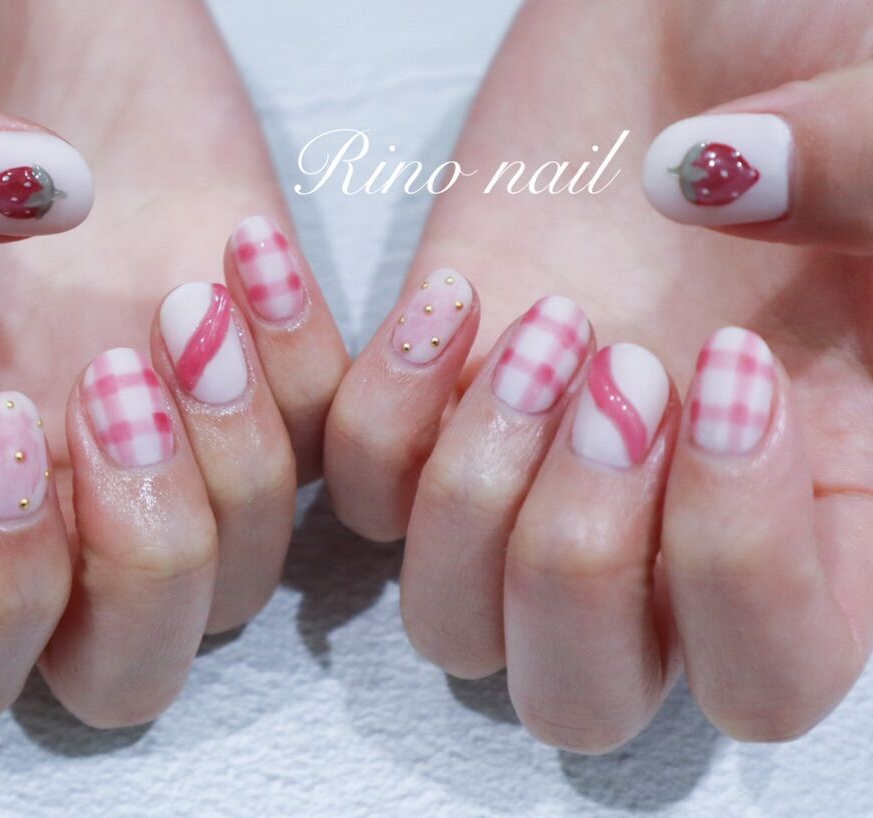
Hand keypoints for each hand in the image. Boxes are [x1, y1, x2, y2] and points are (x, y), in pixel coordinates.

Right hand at [0, 0, 346, 726]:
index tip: (0, 422)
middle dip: (149, 557)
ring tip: (194, 300)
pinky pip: (337, 445)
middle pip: (128, 663)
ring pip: (247, 574)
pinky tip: (253, 253)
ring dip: (243, 464)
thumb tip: (19, 198)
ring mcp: (164, 420)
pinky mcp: (260, 350)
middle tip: (114, 380)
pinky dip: (319, 374)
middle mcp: (42, 471)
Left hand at [324, 0, 872, 751]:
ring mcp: (528, 465)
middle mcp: (653, 517)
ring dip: (471, 497)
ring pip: (447, 623)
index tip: (732, 370)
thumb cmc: (808, 47)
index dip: (735, 570)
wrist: (680, 8)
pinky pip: (360, 490)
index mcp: (805, 501)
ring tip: (542, 324)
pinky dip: (383, 412)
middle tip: (620, 371)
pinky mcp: (432, 394)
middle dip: (574, 562)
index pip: (764, 678)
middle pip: (576, 697)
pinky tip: (452, 296)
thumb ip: (868, 184)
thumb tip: (715, 204)